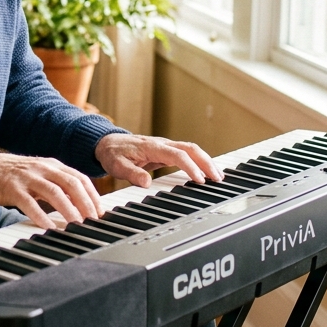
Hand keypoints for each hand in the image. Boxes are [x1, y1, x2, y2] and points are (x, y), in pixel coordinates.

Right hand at [0, 152, 102, 229]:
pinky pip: (29, 203)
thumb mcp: (41, 175)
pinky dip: (41, 216)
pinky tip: (48, 227)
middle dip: (85, 203)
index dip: (93, 195)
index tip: (101, 212)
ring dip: (68, 209)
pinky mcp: (13, 189)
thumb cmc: (16, 176)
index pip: (80, 178)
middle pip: (71, 183)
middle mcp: (43, 168)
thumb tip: (82, 204)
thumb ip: (60, 186)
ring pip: (54, 192)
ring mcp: (28, 178)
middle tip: (93, 220)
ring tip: (77, 224)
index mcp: (53, 165)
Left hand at [95, 134, 220, 186]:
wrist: (108, 143)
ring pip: (191, 149)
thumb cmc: (113, 154)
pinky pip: (187, 154)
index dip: (190, 166)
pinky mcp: (166, 151)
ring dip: (206, 161)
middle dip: (206, 162)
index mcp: (152, 147)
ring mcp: (165, 146)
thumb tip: (147, 182)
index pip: (177, 154)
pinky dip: (199, 161)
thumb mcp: (117, 165)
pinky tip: (205, 172)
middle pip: (190, 148)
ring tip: (217, 176)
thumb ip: (131, 173)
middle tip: (217, 178)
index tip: (199, 179)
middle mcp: (162, 144)